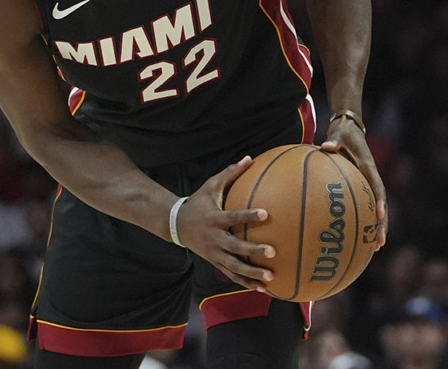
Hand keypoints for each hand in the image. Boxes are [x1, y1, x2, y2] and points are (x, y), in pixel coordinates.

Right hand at [174, 156, 276, 290]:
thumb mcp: (210, 185)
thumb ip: (230, 173)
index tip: (265, 214)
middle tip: (272, 252)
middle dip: (252, 250)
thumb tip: (250, 158)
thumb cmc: (198, 202)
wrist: (176, 224)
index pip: (233, 216)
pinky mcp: (214, 262)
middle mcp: (214, 238)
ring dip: (252, 273)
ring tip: (270, 278)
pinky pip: (231, 275)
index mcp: (214, 218)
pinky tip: (263, 288)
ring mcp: (214, 253)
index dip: (248, 215)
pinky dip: (246, 282)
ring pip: (234, 266)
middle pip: (235, 246)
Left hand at [321, 120, 387, 248]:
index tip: (378, 215)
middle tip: (380, 242)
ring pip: (377, 207)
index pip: (376, 185)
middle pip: (381, 203)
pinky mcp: (363, 184)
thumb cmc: (343, 132)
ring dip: (378, 226)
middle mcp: (372, 176)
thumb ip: (333, 141)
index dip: (379, 200)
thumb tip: (325, 146)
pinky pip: (365, 203)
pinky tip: (359, 235)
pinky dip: (365, 218)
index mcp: (368, 165)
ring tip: (377, 246)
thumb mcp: (338, 134)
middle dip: (382, 223)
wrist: (350, 128)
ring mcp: (369, 181)